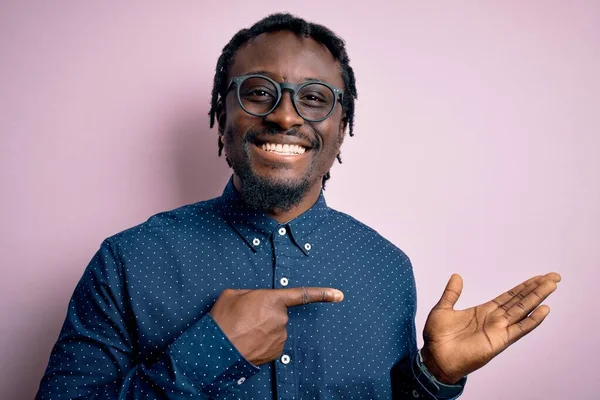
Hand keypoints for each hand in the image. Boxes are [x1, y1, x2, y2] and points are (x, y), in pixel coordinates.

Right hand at [209, 287, 343, 364]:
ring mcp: (280, 337)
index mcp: (273, 300)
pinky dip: (262, 343)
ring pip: (274, 329)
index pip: (303, 295)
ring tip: (243, 332)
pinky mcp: (276, 352)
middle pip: (277, 313)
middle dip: (264, 315)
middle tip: (245, 319)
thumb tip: (252, 300)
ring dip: (262, 330)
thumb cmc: (223, 319)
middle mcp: (281, 319)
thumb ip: (250, 293)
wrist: (216, 349)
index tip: (339, 295)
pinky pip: (272, 343)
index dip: (323, 294)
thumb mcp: (233, 294)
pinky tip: (248, 342)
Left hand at [421, 272, 560, 383]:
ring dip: (538, 298)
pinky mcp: (499, 341)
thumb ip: (452, 293)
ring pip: (523, 310)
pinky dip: (532, 320)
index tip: (538, 277)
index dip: (524, 286)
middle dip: (536, 288)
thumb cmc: (437, 337)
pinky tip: (544, 310)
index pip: (509, 296)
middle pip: (521, 301)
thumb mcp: (443, 309)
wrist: (434, 357)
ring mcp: (498, 330)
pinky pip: (519, 329)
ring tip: (552, 285)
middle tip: (553, 276)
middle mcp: (494, 320)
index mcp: (483, 311)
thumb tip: (457, 276)